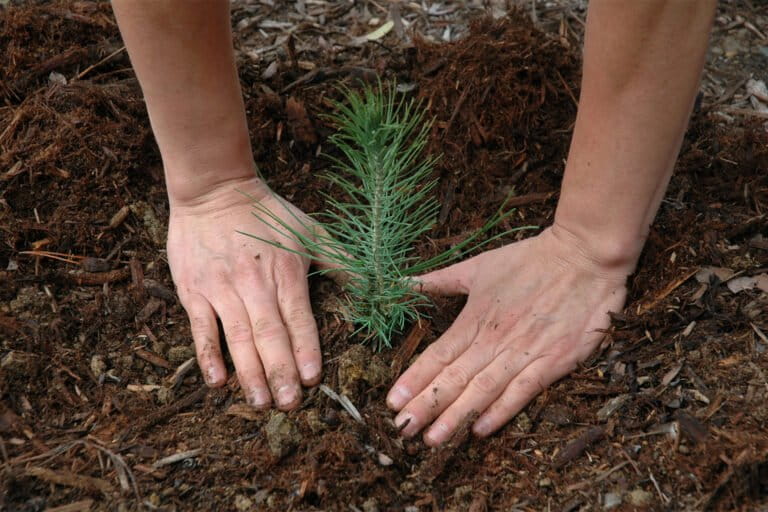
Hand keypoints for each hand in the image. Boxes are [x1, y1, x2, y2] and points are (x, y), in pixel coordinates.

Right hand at [167, 176, 320, 409]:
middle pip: (269, 334)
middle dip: (280, 371)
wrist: (214, 189)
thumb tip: (375, 284)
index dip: (305, 349)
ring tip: (261, 402)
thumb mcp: (310, 230)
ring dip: (250, 372)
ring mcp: (222, 288)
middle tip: (290, 405)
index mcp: (286, 271)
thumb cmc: (267, 213)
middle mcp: (254, 283)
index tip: (313, 379)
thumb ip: (341, 260)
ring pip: (237, 337)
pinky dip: (208, 355)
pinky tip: (218, 381)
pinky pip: (201, 328)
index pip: (298, 317)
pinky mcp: (194, 290)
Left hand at [386, 224, 629, 444]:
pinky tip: (480, 430)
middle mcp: (495, 339)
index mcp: (475, 318)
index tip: (392, 402)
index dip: (414, 380)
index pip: (438, 355)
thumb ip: (441, 280)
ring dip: (456, 416)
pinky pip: (523, 392)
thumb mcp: (479, 265)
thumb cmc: (530, 259)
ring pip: (483, 390)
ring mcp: (524, 352)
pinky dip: (501, 412)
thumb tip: (404, 283)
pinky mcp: (554, 361)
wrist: (584, 256)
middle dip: (426, 406)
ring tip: (432, 439)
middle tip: (402, 430)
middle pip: (454, 378)